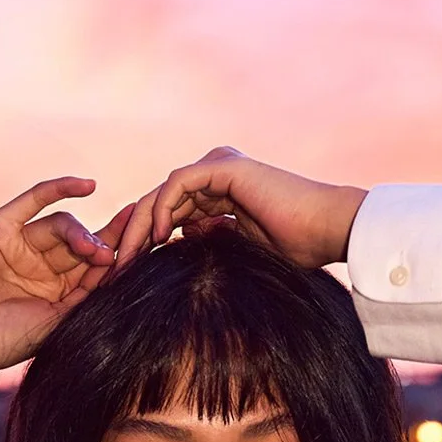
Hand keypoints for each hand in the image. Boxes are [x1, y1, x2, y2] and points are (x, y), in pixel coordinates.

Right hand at [0, 178, 134, 399]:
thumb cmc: (6, 339)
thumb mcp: (60, 319)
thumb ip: (89, 293)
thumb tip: (123, 267)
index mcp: (54, 294)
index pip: (92, 268)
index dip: (118, 256)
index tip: (148, 246)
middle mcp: (39, 267)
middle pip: (82, 243)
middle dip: (106, 241)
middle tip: (129, 241)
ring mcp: (20, 245)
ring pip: (62, 226)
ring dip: (83, 234)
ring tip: (95, 250)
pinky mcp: (0, 226)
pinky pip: (34, 200)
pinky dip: (60, 188)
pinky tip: (88, 186)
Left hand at [114, 147, 366, 271]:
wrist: (326, 231)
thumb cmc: (296, 249)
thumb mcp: (238, 251)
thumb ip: (207, 244)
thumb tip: (178, 244)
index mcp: (219, 195)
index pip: (168, 216)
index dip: (144, 243)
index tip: (127, 276)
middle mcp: (216, 176)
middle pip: (159, 204)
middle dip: (133, 237)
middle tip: (114, 270)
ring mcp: (219, 167)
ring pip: (162, 194)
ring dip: (139, 227)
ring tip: (127, 260)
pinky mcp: (223, 165)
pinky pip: (178, 184)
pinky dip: (162, 209)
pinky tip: (156, 238)